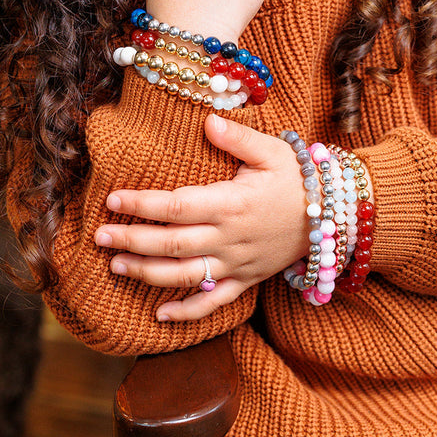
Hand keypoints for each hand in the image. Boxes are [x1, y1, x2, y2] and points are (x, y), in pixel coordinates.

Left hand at [94, 114, 309, 320]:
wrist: (336, 213)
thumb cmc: (300, 176)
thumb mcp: (271, 149)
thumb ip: (236, 137)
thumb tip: (207, 120)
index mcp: (233, 203)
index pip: (178, 206)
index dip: (143, 205)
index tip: (113, 200)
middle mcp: (231, 238)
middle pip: (173, 244)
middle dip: (132, 241)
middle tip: (99, 237)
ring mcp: (238, 263)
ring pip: (186, 276)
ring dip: (148, 275)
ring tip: (116, 266)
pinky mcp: (247, 280)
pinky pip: (215, 303)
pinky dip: (187, 314)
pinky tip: (159, 315)